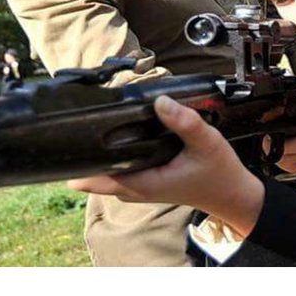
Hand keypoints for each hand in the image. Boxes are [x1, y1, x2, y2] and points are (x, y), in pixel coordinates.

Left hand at [67, 96, 265, 236]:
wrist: (233, 194)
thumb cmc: (220, 172)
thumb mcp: (206, 143)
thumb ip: (184, 122)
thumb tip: (160, 101)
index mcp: (145, 184)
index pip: (97, 180)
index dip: (77, 165)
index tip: (62, 146)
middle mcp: (137, 189)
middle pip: (94, 177)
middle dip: (80, 157)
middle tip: (66, 128)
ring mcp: (140, 188)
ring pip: (105, 175)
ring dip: (93, 158)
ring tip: (80, 130)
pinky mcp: (146, 181)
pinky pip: (117, 172)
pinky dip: (109, 159)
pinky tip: (108, 140)